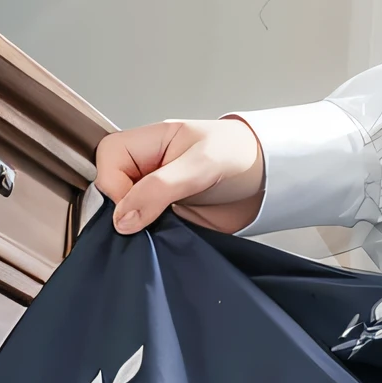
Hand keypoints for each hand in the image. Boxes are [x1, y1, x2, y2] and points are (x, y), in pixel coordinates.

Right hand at [96, 114, 267, 236]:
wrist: (272, 181)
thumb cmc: (241, 156)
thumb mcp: (201, 165)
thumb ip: (160, 189)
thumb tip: (122, 218)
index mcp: (150, 142)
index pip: (109, 158)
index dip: (115, 185)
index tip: (135, 207)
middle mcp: (148, 167)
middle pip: (111, 187)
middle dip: (123, 209)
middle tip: (148, 223)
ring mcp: (156, 194)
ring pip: (126, 213)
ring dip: (137, 228)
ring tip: (160, 231)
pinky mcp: (168, 218)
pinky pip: (146, 231)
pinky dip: (151, 239)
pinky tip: (166, 240)